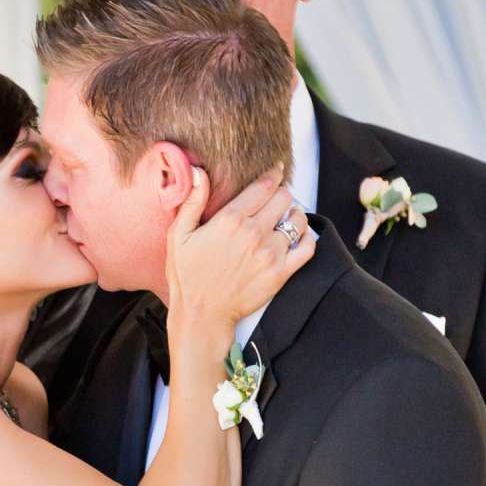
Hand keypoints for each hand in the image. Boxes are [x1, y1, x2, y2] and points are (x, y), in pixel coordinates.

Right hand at [166, 167, 312, 335]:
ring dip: (294, 215)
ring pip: (298, 220)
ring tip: (286, 218)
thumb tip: (199, 172)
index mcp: (230, 220)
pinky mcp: (281, 273)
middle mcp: (254, 233)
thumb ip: (192, 202)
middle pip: (284, 198)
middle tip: (276, 199)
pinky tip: (298, 236)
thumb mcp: (178, 235)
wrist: (202, 314)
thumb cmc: (187, 275)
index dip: (273, 174)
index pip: (264, 186)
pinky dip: (307, 238)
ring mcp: (270, 254)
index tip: (277, 171)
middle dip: (281, 194)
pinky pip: (307, 247)